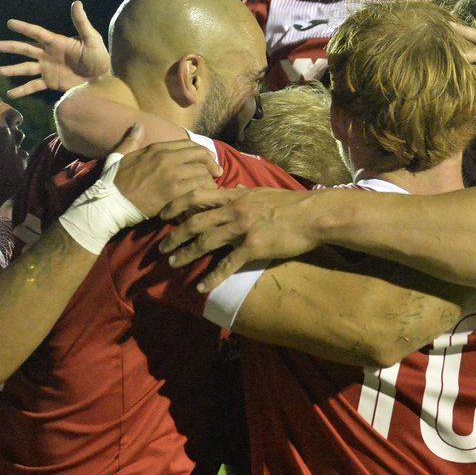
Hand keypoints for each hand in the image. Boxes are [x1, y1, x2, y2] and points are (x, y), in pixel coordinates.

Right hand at [0, 0, 110, 97]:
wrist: (102, 79)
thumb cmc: (99, 57)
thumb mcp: (92, 39)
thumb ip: (82, 23)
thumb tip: (77, 3)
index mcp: (56, 42)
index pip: (36, 33)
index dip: (23, 28)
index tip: (9, 23)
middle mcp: (48, 54)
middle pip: (26, 49)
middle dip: (10, 47)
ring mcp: (47, 69)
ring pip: (26, 68)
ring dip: (12, 70)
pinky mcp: (50, 82)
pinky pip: (33, 86)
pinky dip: (22, 91)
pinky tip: (10, 95)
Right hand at [110, 126, 222, 217]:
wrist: (109, 204)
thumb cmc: (114, 182)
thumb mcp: (119, 156)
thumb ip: (130, 140)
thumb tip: (138, 125)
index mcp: (157, 148)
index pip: (190, 145)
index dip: (203, 153)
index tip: (208, 161)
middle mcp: (167, 158)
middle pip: (201, 155)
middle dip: (212, 164)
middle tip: (217, 173)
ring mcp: (171, 175)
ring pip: (203, 172)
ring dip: (209, 180)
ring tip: (210, 188)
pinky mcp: (174, 193)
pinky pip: (199, 188)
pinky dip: (205, 193)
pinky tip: (204, 198)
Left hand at [156, 187, 322, 293]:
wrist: (313, 215)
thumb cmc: (291, 204)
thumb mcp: (264, 191)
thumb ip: (245, 192)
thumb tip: (234, 188)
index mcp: (235, 196)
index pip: (197, 196)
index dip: (176, 205)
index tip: (162, 215)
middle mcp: (235, 210)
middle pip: (196, 222)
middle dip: (176, 235)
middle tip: (162, 247)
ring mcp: (243, 228)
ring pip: (206, 241)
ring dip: (186, 254)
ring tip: (174, 263)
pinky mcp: (254, 246)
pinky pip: (227, 264)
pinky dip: (212, 277)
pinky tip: (202, 287)